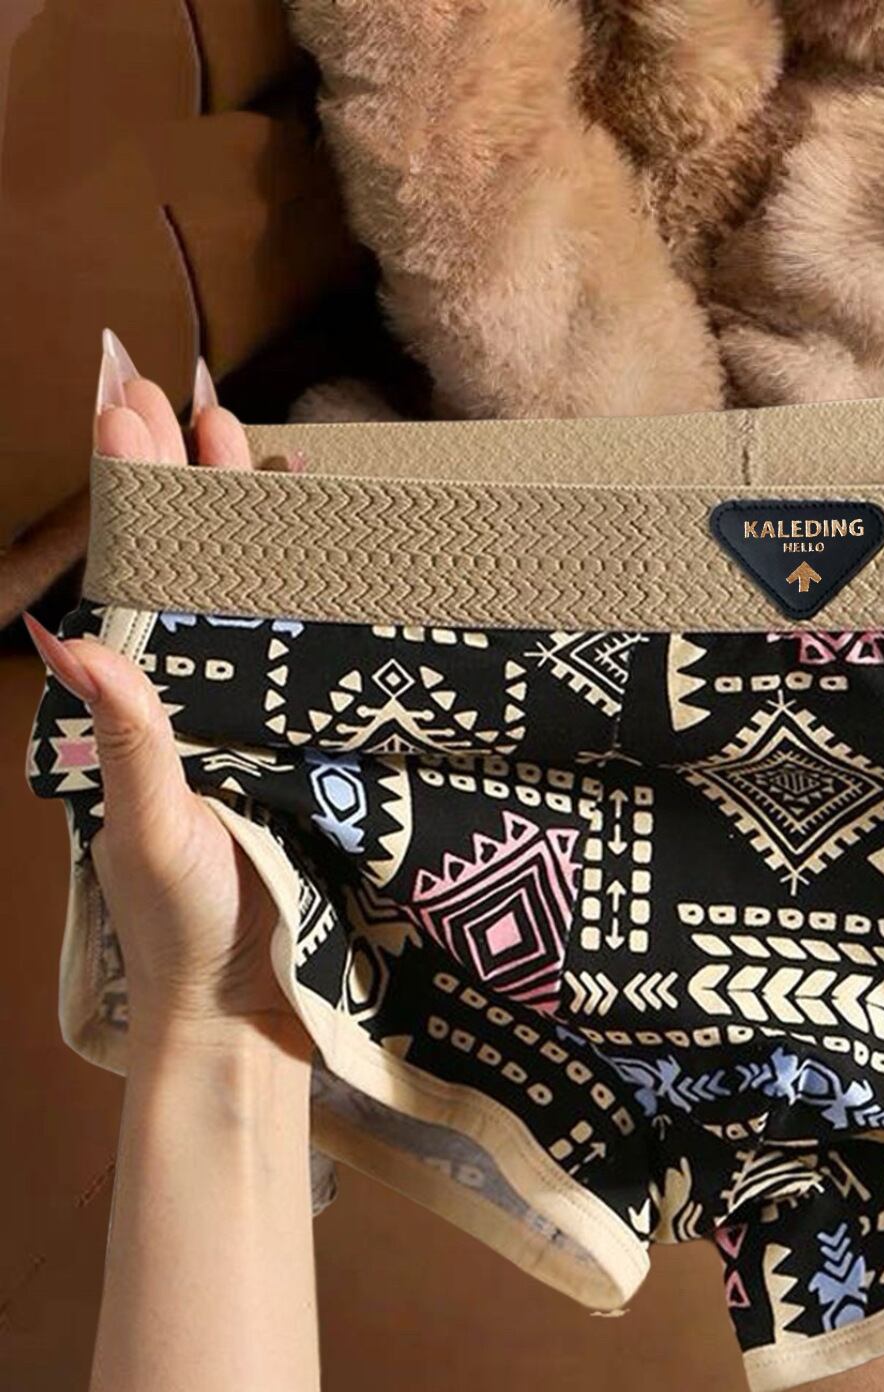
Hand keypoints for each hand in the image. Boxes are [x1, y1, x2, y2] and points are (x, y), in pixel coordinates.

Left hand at [24, 333, 305, 1059]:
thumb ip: (128, 738)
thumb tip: (71, 638)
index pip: (126, 572)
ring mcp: (246, 714)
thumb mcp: (152, 830)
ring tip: (228, 433)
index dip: (124, 487)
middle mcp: (190, 694)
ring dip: (230, 513)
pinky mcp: (302, 742)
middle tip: (171, 389)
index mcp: (140, 705)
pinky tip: (304, 543)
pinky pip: (295, 648)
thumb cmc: (191, 926)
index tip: (126, 402)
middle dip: (171, 474)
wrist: (250, 1002)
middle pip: (176, 563)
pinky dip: (296, 585)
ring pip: (235, 591)